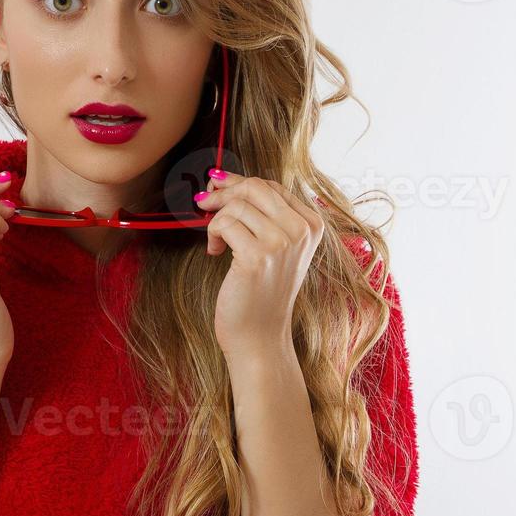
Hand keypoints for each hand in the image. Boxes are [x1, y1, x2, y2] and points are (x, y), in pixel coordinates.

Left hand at [194, 168, 324, 359]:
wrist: (259, 336)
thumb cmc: (261, 291)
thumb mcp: (273, 246)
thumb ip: (259, 213)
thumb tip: (220, 179)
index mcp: (311, 224)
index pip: (271, 185)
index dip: (238, 183)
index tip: (217, 188)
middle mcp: (301, 230)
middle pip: (254, 186)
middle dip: (223, 192)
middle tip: (205, 205)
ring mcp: (282, 242)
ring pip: (236, 205)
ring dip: (216, 220)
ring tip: (216, 242)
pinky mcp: (258, 256)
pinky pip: (224, 224)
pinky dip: (212, 235)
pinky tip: (215, 253)